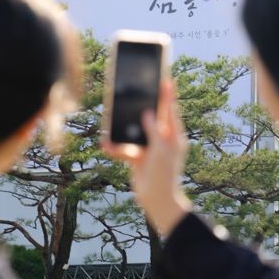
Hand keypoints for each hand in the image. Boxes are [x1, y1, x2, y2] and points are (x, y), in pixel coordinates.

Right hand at [103, 80, 191, 235]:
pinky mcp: (137, 158)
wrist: (157, 200)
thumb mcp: (162, 150)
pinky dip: (115, 147)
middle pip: (151, 117)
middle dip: (142, 107)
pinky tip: (105, 144)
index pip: (170, 110)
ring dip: (123, 128)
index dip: (168, 95)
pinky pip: (124, 148)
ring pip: (134, 132)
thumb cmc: (165, 174)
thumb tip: (147, 113)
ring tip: (113, 116)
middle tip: (136, 90)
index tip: (166, 78)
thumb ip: (154, 130)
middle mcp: (162, 140)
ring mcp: (149, 148)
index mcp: (174, 136)